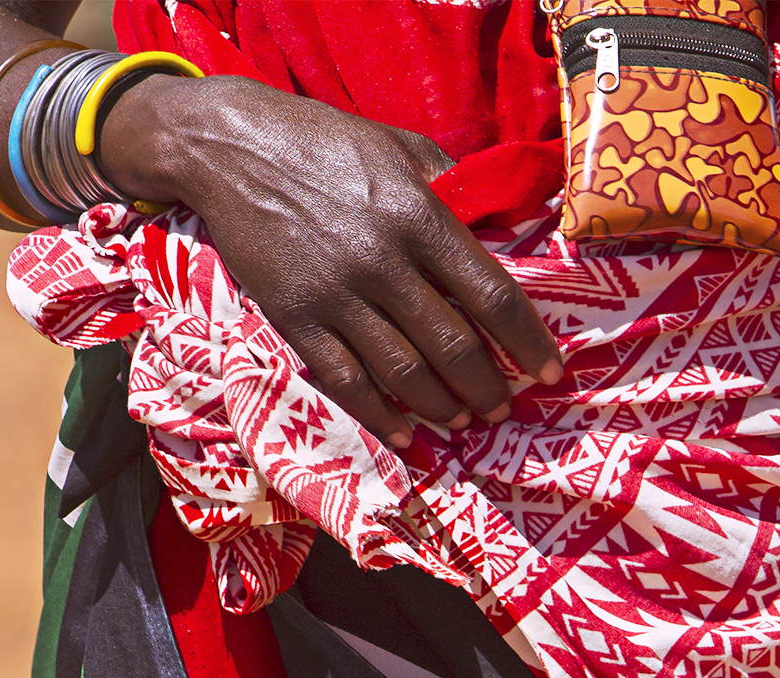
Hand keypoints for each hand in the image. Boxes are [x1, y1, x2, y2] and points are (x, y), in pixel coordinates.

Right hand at [97, 74, 562, 445]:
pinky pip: (346, 380)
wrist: (231, 149)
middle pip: (453, 344)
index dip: (527, 340)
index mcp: (418, 216)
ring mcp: (337, 295)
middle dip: (488, 385)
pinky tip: (405, 434)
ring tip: (465, 420)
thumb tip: (493, 219)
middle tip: (505, 406)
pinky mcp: (296, 317)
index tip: (548, 369)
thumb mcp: (396, 145)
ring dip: (443, 405)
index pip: (491, 294)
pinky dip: (380, 414)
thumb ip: (447, 183)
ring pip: (404, 371)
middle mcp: (383, 261)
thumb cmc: (322, 141)